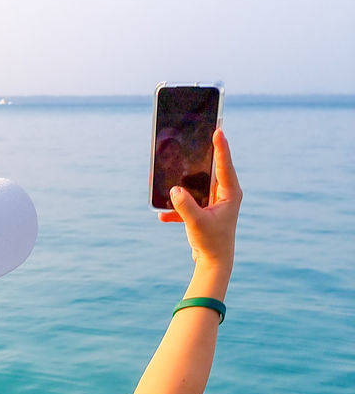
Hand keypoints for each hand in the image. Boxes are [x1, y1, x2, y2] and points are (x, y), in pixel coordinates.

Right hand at [159, 128, 241, 266]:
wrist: (213, 263)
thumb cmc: (211, 243)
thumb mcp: (197, 223)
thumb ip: (184, 206)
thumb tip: (173, 190)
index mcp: (230, 193)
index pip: (224, 165)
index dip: (221, 147)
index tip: (218, 130)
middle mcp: (224, 194)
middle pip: (210, 169)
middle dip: (199, 158)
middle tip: (195, 139)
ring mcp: (213, 201)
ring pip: (196, 185)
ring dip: (182, 185)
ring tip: (170, 175)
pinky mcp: (203, 210)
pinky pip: (187, 202)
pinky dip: (175, 208)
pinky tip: (162, 214)